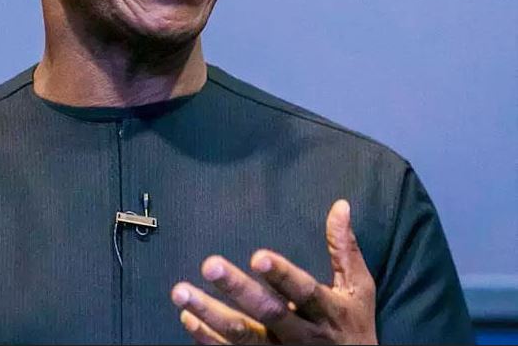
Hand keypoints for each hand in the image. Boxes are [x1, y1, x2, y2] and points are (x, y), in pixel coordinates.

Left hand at [171, 200, 376, 344]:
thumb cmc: (353, 325)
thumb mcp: (357, 289)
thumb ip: (344, 249)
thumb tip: (340, 205)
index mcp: (326, 311)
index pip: (303, 291)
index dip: (282, 275)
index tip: (258, 256)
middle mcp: (302, 335)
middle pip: (267, 312)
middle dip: (237, 289)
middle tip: (209, 265)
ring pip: (242, 336)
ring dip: (209, 314)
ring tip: (181, 292)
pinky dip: (206, 338)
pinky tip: (187, 317)